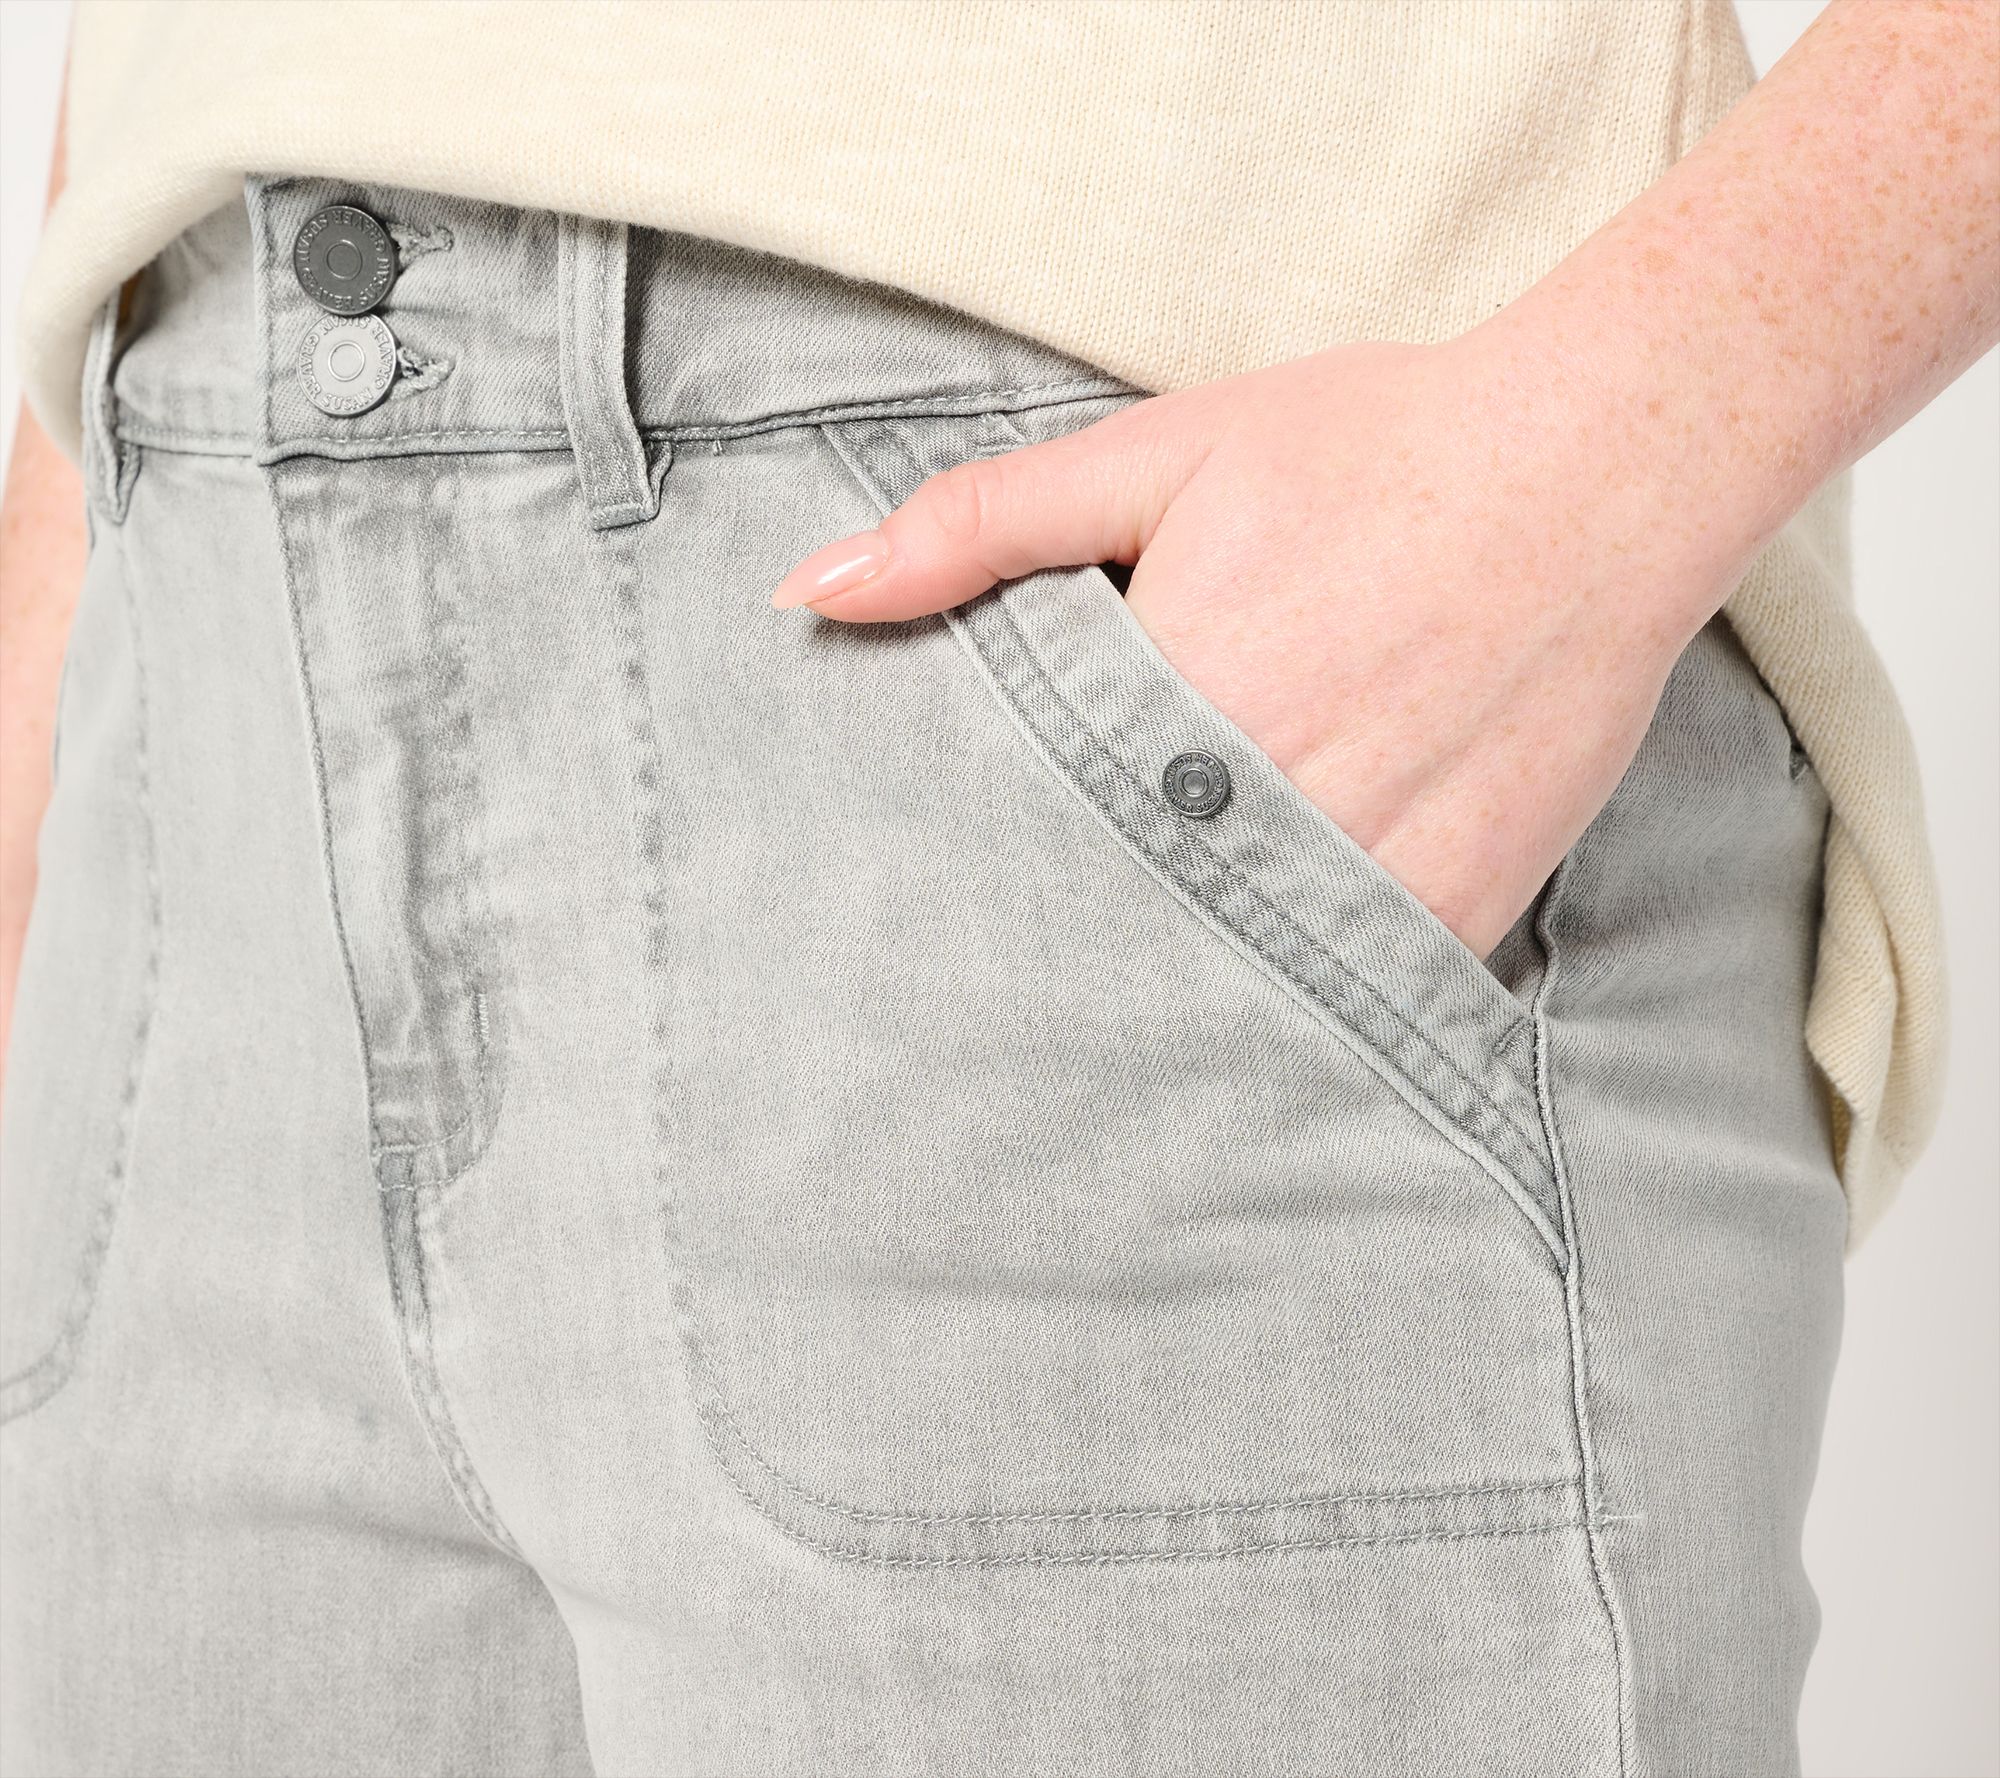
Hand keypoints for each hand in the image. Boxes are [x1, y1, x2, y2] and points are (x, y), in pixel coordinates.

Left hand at [771, 323, 1724, 958]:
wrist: (1598, 470)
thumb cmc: (1373, 451)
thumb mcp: (1159, 454)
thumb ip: (978, 526)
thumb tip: (808, 591)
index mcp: (1161, 704)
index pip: (1016, 839)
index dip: (964, 887)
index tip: (916, 929)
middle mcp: (1259, 807)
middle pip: (1106, 929)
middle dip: (1044, 963)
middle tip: (966, 1024)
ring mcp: (1365, 874)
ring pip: (1217, 984)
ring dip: (1157, 995)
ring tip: (1084, 1042)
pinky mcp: (1454, 910)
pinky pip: (1341, 997)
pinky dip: (1284, 1002)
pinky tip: (1240, 1001)